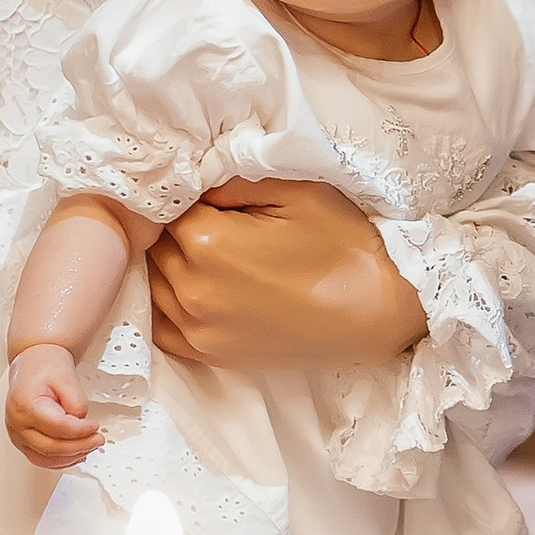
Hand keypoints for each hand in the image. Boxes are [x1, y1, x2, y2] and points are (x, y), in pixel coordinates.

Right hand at [7, 344, 98, 468]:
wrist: (33, 364)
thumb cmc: (45, 367)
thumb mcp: (67, 377)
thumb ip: (77, 402)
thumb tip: (82, 422)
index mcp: (26, 406)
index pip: (57, 428)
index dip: (80, 431)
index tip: (95, 427)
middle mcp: (17, 423)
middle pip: (50, 447)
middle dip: (79, 446)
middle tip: (97, 440)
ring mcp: (17, 434)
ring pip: (43, 458)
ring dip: (70, 457)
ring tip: (89, 448)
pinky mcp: (22, 440)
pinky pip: (39, 458)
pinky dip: (59, 461)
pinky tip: (75, 455)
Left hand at [147, 177, 428, 369]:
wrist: (379, 311)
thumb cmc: (345, 245)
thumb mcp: (298, 191)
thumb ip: (236, 180)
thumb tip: (198, 183)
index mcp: (208, 243)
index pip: (167, 207)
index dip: (187, 194)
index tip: (211, 192)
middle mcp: (192, 290)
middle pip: (156, 245)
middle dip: (177, 226)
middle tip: (216, 217)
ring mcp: (199, 328)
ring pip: (154, 282)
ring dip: (172, 263)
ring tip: (214, 251)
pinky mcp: (212, 354)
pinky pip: (163, 326)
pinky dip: (169, 303)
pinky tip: (198, 287)